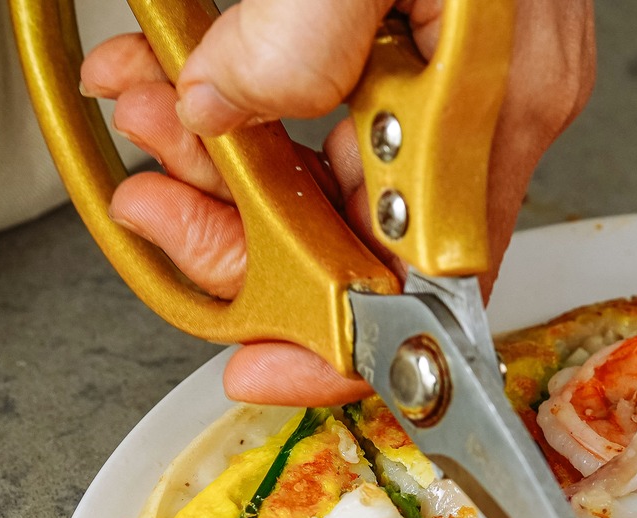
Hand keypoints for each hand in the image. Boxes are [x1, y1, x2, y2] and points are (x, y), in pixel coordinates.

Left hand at [80, 0, 595, 404]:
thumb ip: (302, 29)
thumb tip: (223, 106)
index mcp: (490, 102)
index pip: (423, 280)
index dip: (336, 345)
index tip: (255, 365)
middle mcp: (483, 103)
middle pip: (358, 236)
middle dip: (237, 225)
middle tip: (153, 188)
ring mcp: (452, 73)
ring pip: (326, 171)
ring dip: (219, 152)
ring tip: (146, 96)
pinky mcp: (416, 36)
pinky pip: (321, 105)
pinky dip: (241, 97)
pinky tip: (184, 62)